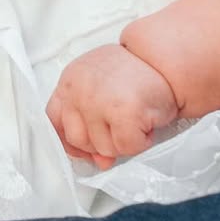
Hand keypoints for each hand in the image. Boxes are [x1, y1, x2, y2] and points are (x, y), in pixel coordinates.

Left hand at [45, 42, 178, 168]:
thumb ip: (91, 123)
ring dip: (124, 141)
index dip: (70, 140)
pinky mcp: (123, 112)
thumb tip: (99, 161)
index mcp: (69, 81)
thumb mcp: (102, 90)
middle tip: (122, 123)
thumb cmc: (136, 76)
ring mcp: (98, 101)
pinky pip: (128, 148)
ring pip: (103, 148)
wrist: (166, 59)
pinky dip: (142, 142)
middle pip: (78, 140)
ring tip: (136, 117)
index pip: (53, 120)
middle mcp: (78, 90)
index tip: (85, 148)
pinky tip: (147, 122)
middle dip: (103, 140)